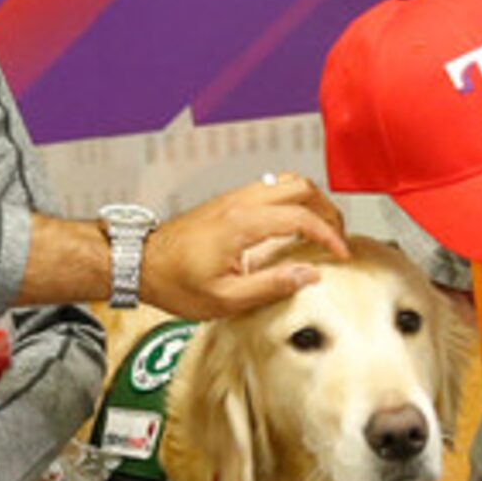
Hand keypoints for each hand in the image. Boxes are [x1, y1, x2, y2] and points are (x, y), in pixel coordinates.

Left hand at [139, 175, 348, 317]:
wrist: (140, 263)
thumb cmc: (174, 282)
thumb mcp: (225, 298)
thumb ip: (271, 286)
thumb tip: (308, 275)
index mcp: (242, 224)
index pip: (301, 217)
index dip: (329, 235)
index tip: (340, 254)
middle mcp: (240, 203)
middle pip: (300, 186)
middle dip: (327, 210)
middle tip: (337, 236)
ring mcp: (233, 199)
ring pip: (286, 181)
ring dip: (311, 201)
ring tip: (321, 228)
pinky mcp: (228, 203)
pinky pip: (270, 189)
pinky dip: (292, 200)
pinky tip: (294, 224)